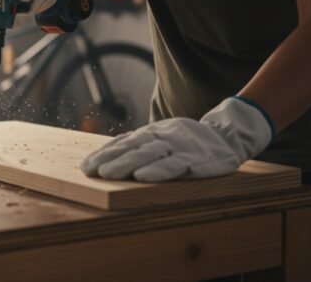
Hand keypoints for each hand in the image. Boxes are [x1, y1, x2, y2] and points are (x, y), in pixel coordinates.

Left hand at [80, 97, 273, 181]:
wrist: (225, 136)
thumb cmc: (185, 141)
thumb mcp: (160, 138)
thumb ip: (138, 146)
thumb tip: (106, 157)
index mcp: (151, 133)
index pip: (123, 143)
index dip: (103, 154)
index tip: (85, 167)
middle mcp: (163, 137)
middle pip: (133, 148)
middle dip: (110, 159)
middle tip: (91, 171)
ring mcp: (181, 147)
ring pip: (151, 154)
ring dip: (128, 164)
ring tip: (109, 173)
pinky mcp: (198, 159)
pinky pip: (178, 164)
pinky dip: (160, 170)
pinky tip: (145, 176)